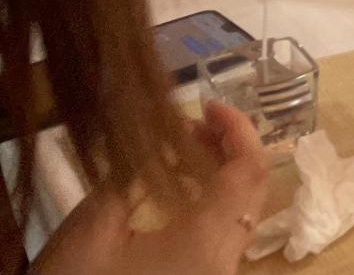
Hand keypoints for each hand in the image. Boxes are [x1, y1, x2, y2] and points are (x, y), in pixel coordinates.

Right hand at [35, 100, 269, 274]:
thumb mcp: (93, 227)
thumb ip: (133, 177)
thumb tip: (162, 141)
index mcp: (207, 241)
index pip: (250, 170)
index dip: (238, 129)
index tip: (209, 104)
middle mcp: (226, 262)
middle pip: (251, 191)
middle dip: (228, 149)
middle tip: (189, 126)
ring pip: (239, 214)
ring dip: (218, 176)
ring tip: (179, 152)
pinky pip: (222, 237)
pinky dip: (209, 205)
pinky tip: (175, 192)